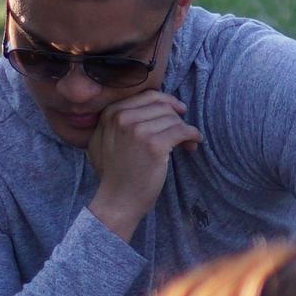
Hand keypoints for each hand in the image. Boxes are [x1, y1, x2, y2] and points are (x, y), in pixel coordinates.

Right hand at [82, 89, 197, 228]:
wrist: (117, 200)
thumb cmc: (113, 173)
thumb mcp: (102, 140)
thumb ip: (116, 120)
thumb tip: (145, 106)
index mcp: (110, 113)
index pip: (148, 96)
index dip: (167, 102)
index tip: (177, 111)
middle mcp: (123, 118)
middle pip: (163, 106)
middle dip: (177, 117)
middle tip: (183, 132)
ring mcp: (138, 131)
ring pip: (174, 119)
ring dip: (185, 130)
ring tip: (186, 145)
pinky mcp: (155, 145)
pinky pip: (183, 131)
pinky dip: (193, 135)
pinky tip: (193, 143)